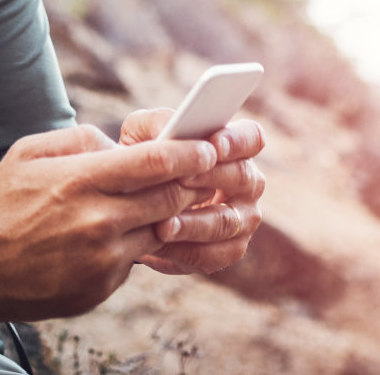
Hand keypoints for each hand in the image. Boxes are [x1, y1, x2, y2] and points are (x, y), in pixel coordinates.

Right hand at [0, 124, 218, 362]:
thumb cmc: (1, 205)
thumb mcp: (28, 153)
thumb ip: (77, 140)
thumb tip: (115, 142)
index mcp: (80, 180)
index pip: (155, 162)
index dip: (189, 153)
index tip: (207, 146)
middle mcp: (97, 220)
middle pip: (169, 196)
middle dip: (190, 182)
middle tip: (201, 171)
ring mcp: (102, 258)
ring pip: (159, 229)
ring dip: (165, 213)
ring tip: (157, 201)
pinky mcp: (102, 286)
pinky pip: (136, 258)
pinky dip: (135, 242)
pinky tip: (115, 233)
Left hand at [119, 108, 265, 274]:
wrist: (127, 204)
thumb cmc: (142, 159)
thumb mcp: (141, 134)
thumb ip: (157, 124)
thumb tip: (170, 129)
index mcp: (234, 148)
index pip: (252, 138)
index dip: (238, 141)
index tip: (213, 145)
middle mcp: (247, 183)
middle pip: (243, 178)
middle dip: (211, 179)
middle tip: (180, 180)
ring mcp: (242, 219)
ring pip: (226, 222)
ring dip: (193, 224)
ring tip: (163, 225)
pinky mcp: (227, 251)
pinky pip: (213, 255)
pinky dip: (184, 251)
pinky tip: (159, 245)